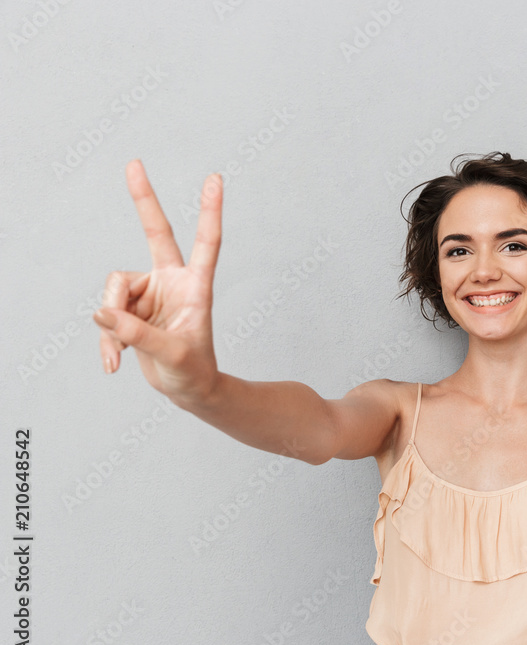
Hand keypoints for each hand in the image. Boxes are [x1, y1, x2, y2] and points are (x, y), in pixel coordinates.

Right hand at [94, 160, 223, 402]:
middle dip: (143, 199)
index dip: (209, 211)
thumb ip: (137, 334)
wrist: (187, 389)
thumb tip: (101, 313)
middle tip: (134, 163)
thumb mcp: (171, 355)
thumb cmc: (192, 371)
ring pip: (114, 289)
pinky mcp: (130, 307)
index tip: (215, 179)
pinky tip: (114, 363)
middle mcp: (172, 281)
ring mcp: (150, 292)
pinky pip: (106, 314)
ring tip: (123, 353)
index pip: (206, 243)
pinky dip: (107, 339)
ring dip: (113, 324)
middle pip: (156, 233)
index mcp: (197, 286)